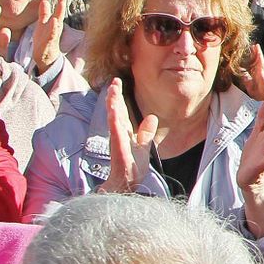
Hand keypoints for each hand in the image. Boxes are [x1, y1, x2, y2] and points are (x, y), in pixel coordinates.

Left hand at [32, 0, 66, 72]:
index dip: (60, 0)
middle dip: (61, 3)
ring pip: (56, 25)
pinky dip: (53, 29)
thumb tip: (44, 0)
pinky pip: (51, 36)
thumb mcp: (43, 24)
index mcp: (54, 22)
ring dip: (57, 17)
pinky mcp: (49, 43)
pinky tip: (54, 22)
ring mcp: (53, 35)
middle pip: (59, 14)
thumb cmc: (44, 39)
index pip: (58, 9)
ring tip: (58, 6)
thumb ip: (44, 13)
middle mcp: (56, 27)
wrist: (45, 57)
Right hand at [99, 78, 157, 193]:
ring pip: (113, 117)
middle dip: (114, 95)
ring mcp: (117, 139)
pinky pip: (116, 130)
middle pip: (115, 110)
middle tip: (114, 81)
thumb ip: (146, 132)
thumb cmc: (132, 167)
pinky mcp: (118, 146)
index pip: (120, 110)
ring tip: (112, 90)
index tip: (117, 82)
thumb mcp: (143, 146)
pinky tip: (114, 109)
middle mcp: (118, 133)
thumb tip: (151, 117)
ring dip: (113, 103)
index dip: (118, 97)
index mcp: (123, 131)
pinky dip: (114, 119)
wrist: (127, 183)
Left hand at [235, 44, 263, 106]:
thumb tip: (240, 71)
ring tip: (259, 52)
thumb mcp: (250, 85)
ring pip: (263, 68)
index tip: (251, 47)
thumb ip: (246, 77)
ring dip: (261, 60)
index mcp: (258, 74)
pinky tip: (261, 69)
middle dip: (258, 54)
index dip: (253, 55)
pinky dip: (263, 74)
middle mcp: (263, 75)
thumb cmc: (260, 93)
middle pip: (260, 62)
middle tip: (255, 45)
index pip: (255, 63)